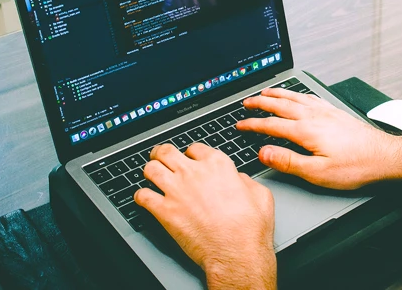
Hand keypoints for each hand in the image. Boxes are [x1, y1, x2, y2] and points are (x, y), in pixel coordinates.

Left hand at [134, 143, 276, 288]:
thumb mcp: (260, 194)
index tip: (190, 158)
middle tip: (161, 158)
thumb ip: (246, 181)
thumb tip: (239, 179)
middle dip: (162, 154)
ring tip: (151, 174)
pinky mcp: (164, 211)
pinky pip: (142, 196)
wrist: (236, 252)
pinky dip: (141, 196)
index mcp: (217, 165)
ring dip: (150, 170)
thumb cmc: (250, 227)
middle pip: (167, 152)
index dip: (191, 153)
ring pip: (151, 169)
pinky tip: (144, 198)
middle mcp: (194, 173)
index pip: (195, 148)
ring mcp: (176, 190)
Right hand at [237, 88, 401, 189]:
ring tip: (266, 92)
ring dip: (278, 94)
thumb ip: (289, 162)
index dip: (253, 125)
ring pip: (296, 98)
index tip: (240, 124)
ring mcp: (326, 112)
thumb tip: (265, 153)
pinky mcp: (336, 113)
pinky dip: (298, 94)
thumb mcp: (318, 173)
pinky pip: (310, 98)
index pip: (271, 125)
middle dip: (261, 103)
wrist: (386, 157)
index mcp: (307, 131)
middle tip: (246, 102)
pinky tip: (298, 95)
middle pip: (281, 105)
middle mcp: (315, 117)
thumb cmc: (357, 166)